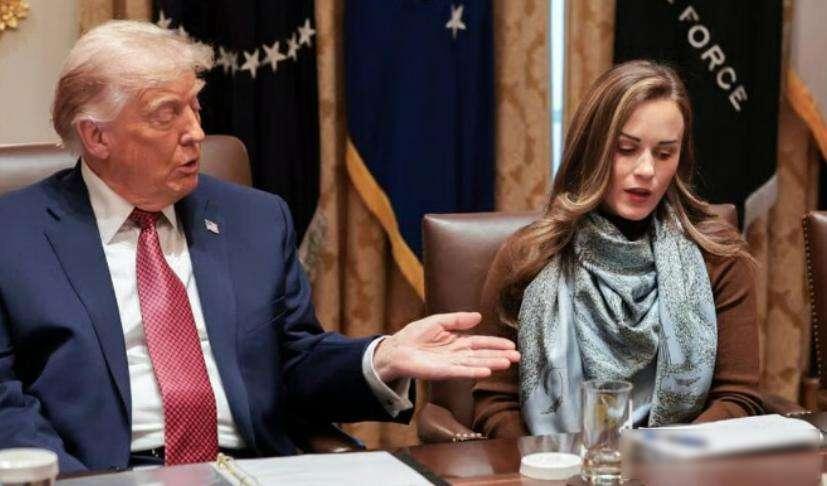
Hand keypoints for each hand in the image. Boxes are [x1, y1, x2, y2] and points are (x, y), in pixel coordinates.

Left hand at [373, 312, 519, 382]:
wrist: (396, 349)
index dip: (496, 344)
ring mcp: (451, 364)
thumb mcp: (439, 321)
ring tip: (507, 363)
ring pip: (475, 364)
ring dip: (491, 363)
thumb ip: (458, 319)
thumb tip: (479, 316)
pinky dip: (474, 371)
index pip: (481, 343)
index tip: (512, 345)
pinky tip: (486, 371)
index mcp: (457, 341)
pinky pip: (461, 371)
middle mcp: (457, 354)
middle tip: (518, 357)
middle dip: (500, 355)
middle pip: (482, 355)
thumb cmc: (415, 335)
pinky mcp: (442, 372)